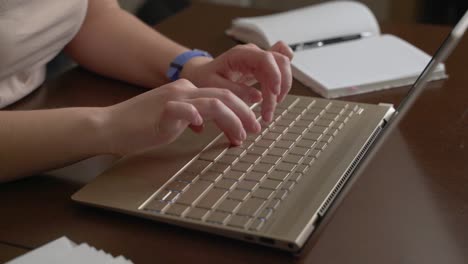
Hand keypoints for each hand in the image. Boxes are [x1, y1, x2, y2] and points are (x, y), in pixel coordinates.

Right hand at [103, 79, 260, 155]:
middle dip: (246, 113)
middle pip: (225, 96)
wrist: (111, 126)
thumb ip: (192, 117)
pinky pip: (185, 110)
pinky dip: (197, 117)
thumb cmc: (141, 125)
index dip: (242, 108)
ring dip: (233, 120)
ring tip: (241, 136)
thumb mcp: (173, 118)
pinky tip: (203, 130)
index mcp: (188, 90)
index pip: (223, 95)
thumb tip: (210, 124)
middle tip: (256, 129)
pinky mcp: (162, 111)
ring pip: (214, 103)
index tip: (251, 124)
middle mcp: (184, 90)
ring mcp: (174, 99)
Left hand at [181, 41, 293, 121]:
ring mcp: (259, 59)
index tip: (274, 94)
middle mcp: (253, 53)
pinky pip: (280, 70)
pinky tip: (276, 96)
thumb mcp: (212, 86)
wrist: (201, 74)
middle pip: (280, 61)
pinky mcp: (262, 67)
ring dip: (282, 89)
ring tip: (269, 110)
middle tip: (268, 111)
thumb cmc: (205, 78)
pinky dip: (282, 83)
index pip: (266, 58)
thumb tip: (257, 97)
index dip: (275, 75)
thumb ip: (234, 90)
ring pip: (283, 68)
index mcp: (240, 54)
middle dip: (280, 87)